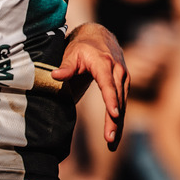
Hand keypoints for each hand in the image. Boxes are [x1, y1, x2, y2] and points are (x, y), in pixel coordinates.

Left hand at [52, 23, 129, 150]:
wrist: (100, 36)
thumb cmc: (83, 46)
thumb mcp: (71, 53)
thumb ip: (65, 66)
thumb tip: (55, 76)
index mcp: (104, 63)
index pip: (108, 84)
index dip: (111, 99)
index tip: (113, 114)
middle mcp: (118, 71)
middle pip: (118, 98)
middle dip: (114, 119)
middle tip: (109, 138)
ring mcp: (123, 78)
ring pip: (122, 103)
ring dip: (118, 124)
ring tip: (112, 143)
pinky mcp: (124, 84)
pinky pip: (122, 104)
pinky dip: (119, 120)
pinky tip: (115, 135)